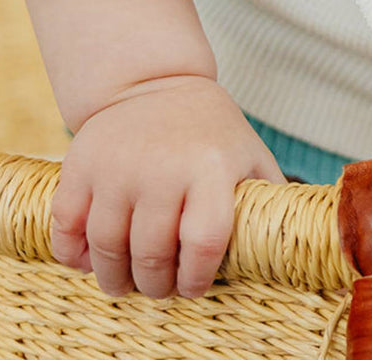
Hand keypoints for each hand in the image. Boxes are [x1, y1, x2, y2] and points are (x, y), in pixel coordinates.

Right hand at [50, 76, 283, 298]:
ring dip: (115, 279)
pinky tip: (89, 261)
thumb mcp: (248, 154)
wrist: (157, 83)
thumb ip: (268, 196)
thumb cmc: (211, 132)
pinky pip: (67, 229)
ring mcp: (118, 167)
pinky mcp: (81, 166)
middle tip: (159, 289)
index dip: (197, 278)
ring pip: (108, 249)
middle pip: (152, 255)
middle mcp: (164, 167)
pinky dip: (73, 257)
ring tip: (126, 282)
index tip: (194, 286)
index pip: (204, 243)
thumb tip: (304, 237)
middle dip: (155, 285)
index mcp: (212, 167)